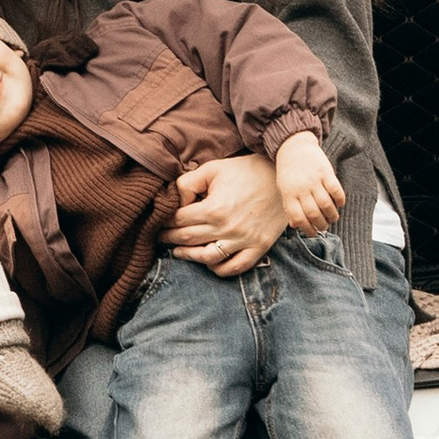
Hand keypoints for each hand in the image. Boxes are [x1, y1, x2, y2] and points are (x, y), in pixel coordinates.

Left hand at [166, 150, 288, 278]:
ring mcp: (244, 241)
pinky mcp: (258, 248)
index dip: (164, 221)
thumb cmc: (245, 171)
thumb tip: (173, 200)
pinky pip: (234, 268)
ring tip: (177, 251)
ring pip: (207, 258)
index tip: (158, 221)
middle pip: (188, 240)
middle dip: (169, 238)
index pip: (178, 221)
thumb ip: (187, 183)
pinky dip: (218, 269)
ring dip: (188, 256)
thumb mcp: (213, 169)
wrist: (281, 176)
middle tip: (160, 237)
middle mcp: (227, 229)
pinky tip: (208, 262)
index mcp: (214, 208)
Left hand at [274, 133, 345, 235]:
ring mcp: (314, 180)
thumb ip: (289, 207)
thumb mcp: (283, 189)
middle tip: (325, 227)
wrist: (292, 146)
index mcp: (289, 194)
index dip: (308, 229)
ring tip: (333, 218)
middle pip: (314, 213)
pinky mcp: (325, 171)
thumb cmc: (288, 171)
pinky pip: (336, 189)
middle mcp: (301, 188)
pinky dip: (340, 200)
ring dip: (332, 215)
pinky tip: (340, 204)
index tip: (314, 233)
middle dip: (322, 224)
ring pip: (326, 204)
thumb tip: (296, 226)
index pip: (299, 218)